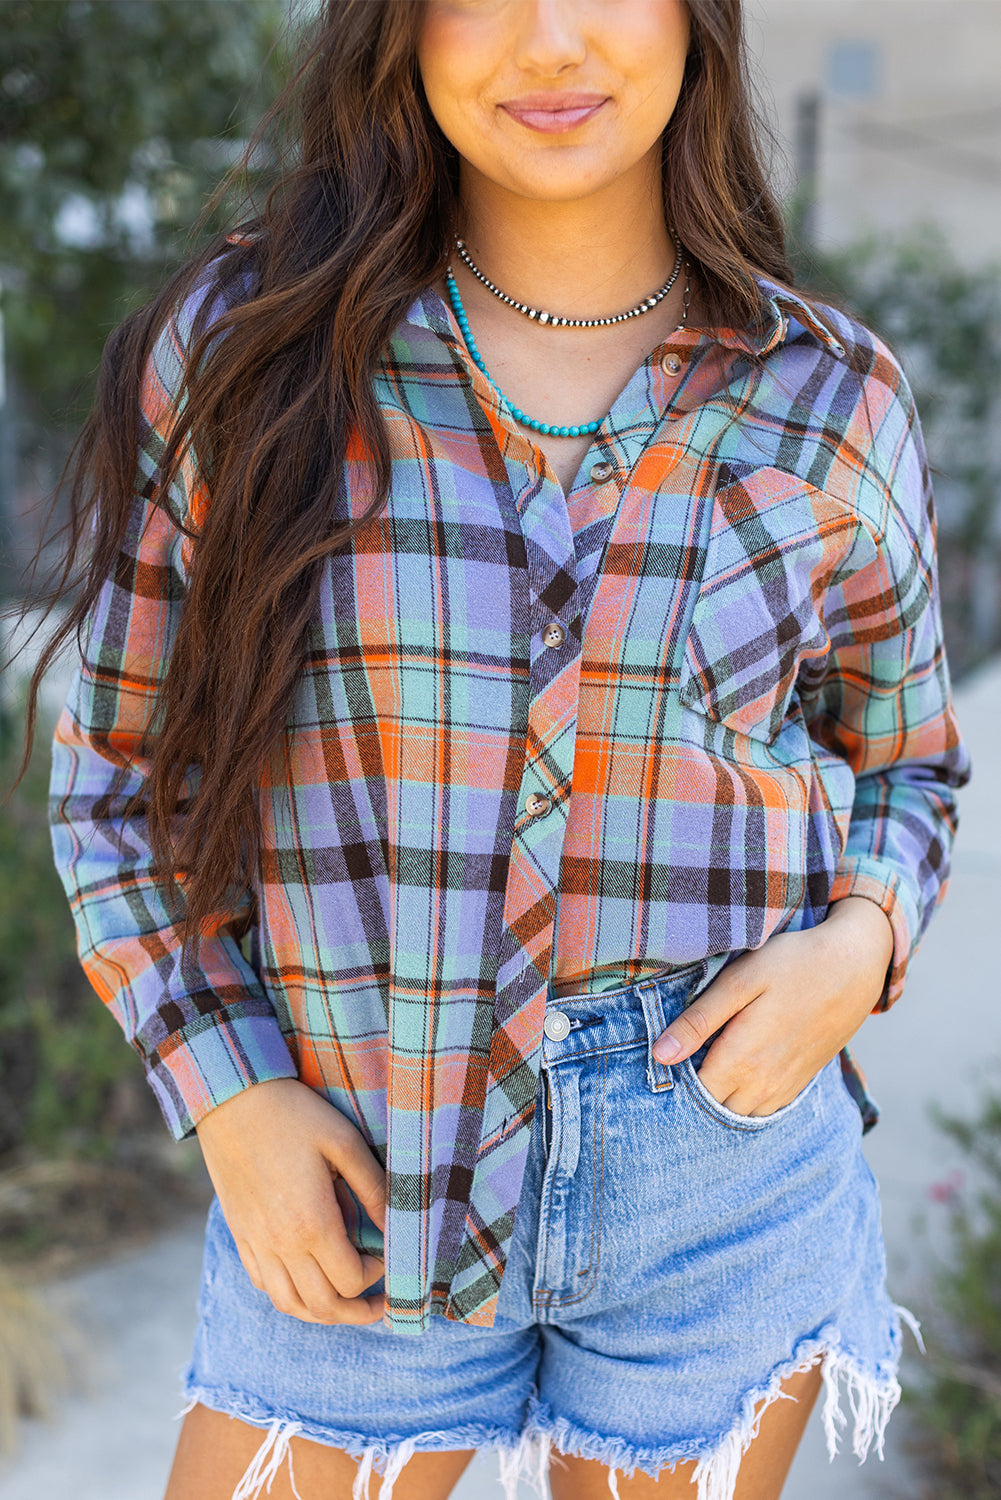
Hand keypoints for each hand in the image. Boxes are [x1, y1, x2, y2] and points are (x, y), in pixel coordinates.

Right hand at [194, 1077, 386, 1323]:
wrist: (231, 1098)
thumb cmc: (294, 1114)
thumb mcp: (344, 1141)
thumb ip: (374, 1188)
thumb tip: (398, 1226)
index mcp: (310, 1223)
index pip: (350, 1280)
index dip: (377, 1276)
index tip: (388, 1256)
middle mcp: (279, 1244)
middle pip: (321, 1306)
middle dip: (356, 1312)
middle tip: (380, 1304)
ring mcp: (255, 1242)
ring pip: (289, 1304)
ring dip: (322, 1312)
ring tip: (346, 1303)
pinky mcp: (240, 1234)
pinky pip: (263, 1284)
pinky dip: (289, 1294)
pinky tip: (307, 1279)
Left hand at [651, 898, 893, 1115]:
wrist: (854, 967)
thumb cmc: (792, 965)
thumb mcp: (739, 982)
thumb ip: (699, 1020)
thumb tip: (661, 1055)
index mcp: (742, 1059)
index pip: (692, 1093)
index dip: (674, 1080)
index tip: (664, 1058)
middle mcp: (763, 1084)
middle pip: (713, 1108)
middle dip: (693, 1092)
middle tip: (683, 1058)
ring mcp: (785, 1087)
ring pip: (739, 1114)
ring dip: (720, 1098)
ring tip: (708, 1062)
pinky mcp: (800, 1083)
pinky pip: (764, 1110)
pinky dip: (745, 1100)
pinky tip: (738, 1071)